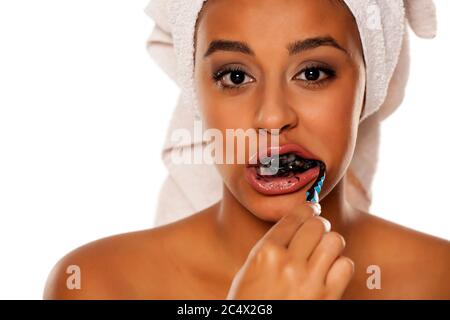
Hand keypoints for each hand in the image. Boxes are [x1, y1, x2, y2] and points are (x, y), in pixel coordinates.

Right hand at [226, 203, 353, 298]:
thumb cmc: (250, 301)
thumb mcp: (250, 268)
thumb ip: (271, 246)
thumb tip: (296, 224)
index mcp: (266, 252)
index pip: (295, 216)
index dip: (306, 209)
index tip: (311, 208)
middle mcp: (288, 263)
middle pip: (317, 225)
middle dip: (318, 225)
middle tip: (317, 231)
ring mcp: (309, 281)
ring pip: (334, 240)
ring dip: (330, 243)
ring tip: (324, 250)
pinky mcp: (327, 297)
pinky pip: (345, 265)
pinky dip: (340, 265)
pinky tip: (330, 271)